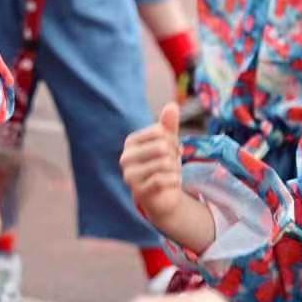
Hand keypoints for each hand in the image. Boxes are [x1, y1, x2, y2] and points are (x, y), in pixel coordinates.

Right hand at [120, 103, 215, 251]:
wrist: (163, 197)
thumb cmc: (164, 166)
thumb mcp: (169, 144)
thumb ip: (168, 125)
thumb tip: (172, 105)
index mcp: (131, 142)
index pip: (159, 131)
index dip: (173, 139)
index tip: (173, 150)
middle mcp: (125, 158)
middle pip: (162, 146)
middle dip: (174, 155)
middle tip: (174, 163)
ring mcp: (130, 176)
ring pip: (164, 163)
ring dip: (175, 169)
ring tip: (172, 173)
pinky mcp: (139, 192)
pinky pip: (163, 179)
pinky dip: (174, 180)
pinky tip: (173, 182)